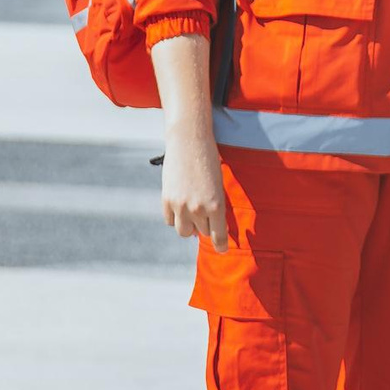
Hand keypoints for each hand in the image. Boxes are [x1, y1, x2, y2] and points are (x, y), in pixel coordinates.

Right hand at [160, 123, 229, 250]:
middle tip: (205, 215)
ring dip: (189, 226)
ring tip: (192, 213)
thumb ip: (214, 205)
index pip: (218, 236)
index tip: (222, 249)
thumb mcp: (218, 184)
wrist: (189, 140)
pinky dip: (175, 217)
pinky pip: (170, 221)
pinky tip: (179, 206)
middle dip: (205, 226)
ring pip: (184, 231)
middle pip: (202, 232)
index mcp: (217, 205)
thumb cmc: (209, 159)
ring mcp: (181, 206)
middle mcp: (199, 209)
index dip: (221, 245)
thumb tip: (208, 225)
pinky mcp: (167, 200)